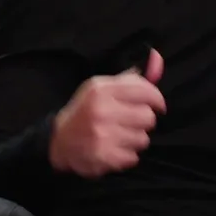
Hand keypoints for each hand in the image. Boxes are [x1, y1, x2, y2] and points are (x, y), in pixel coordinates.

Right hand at [49, 49, 165, 177]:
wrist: (57, 140)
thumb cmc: (86, 110)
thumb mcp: (102, 87)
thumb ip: (131, 77)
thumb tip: (157, 58)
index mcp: (101, 90)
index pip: (146, 91)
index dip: (157, 99)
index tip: (157, 105)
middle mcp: (102, 111)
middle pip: (148, 118)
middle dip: (143, 121)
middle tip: (130, 122)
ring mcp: (102, 136)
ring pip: (143, 139)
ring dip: (135, 140)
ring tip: (119, 136)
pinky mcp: (103, 158)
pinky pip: (133, 158)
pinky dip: (126, 156)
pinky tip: (113, 149)